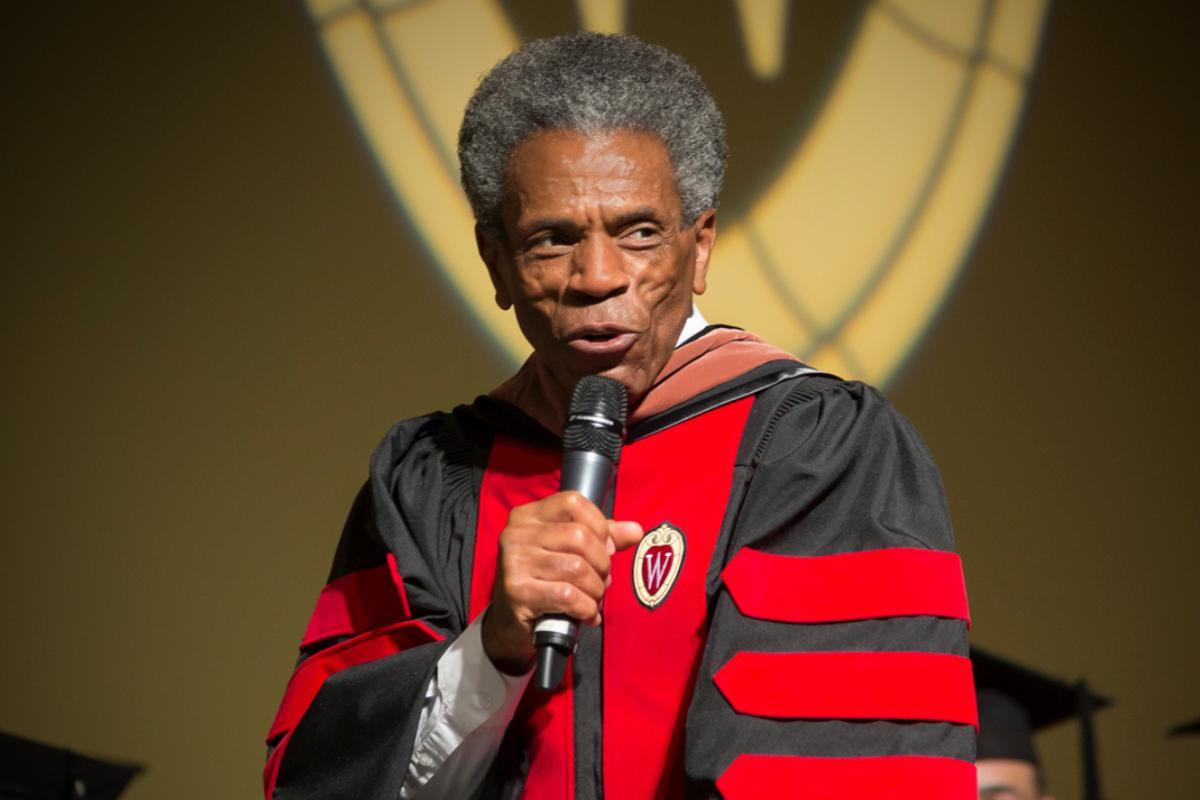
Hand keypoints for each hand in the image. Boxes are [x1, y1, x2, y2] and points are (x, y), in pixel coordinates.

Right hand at [481, 491, 642, 674]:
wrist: (509, 624)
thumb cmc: (542, 582)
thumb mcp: (569, 553)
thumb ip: (601, 538)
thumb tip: (635, 530)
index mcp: (528, 516)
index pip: (574, 502)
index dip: (599, 526)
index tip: (605, 548)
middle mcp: (517, 533)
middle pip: (580, 537)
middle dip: (601, 564)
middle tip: (601, 581)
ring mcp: (514, 561)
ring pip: (577, 568)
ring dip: (595, 590)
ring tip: (592, 599)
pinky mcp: (517, 591)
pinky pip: (567, 595)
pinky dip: (585, 608)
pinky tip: (585, 614)